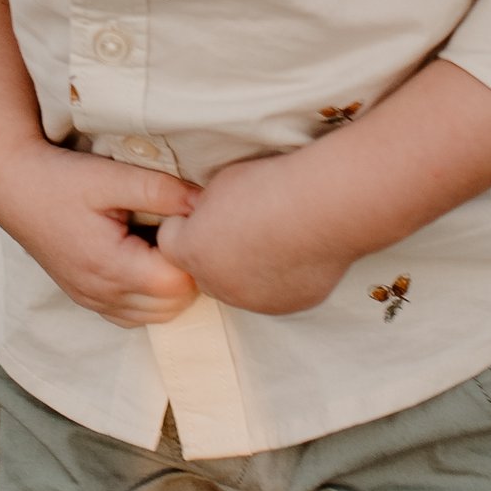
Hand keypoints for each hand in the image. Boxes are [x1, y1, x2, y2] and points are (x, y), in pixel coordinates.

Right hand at [0, 138, 200, 325]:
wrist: (11, 186)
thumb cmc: (60, 179)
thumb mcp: (111, 177)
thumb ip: (162, 190)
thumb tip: (206, 202)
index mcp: (111, 267)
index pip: (179, 285)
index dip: (190, 254)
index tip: (182, 221)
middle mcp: (101, 294)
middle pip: (172, 307)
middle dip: (185, 273)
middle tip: (175, 231)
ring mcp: (92, 300)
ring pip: (155, 317)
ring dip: (168, 287)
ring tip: (159, 243)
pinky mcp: (86, 298)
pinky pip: (132, 315)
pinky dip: (148, 297)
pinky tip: (142, 260)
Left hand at [155, 151, 358, 314]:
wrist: (321, 207)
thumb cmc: (270, 185)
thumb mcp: (220, 184)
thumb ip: (206, 208)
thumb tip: (211, 216)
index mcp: (192, 250)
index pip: (170, 241)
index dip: (189, 223)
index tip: (210, 209)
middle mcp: (216, 284)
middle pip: (204, 270)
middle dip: (217, 252)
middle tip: (246, 224)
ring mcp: (253, 301)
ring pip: (240, 287)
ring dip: (249, 269)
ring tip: (276, 237)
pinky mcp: (287, 306)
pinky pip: (276, 293)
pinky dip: (282, 278)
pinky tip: (298, 251)